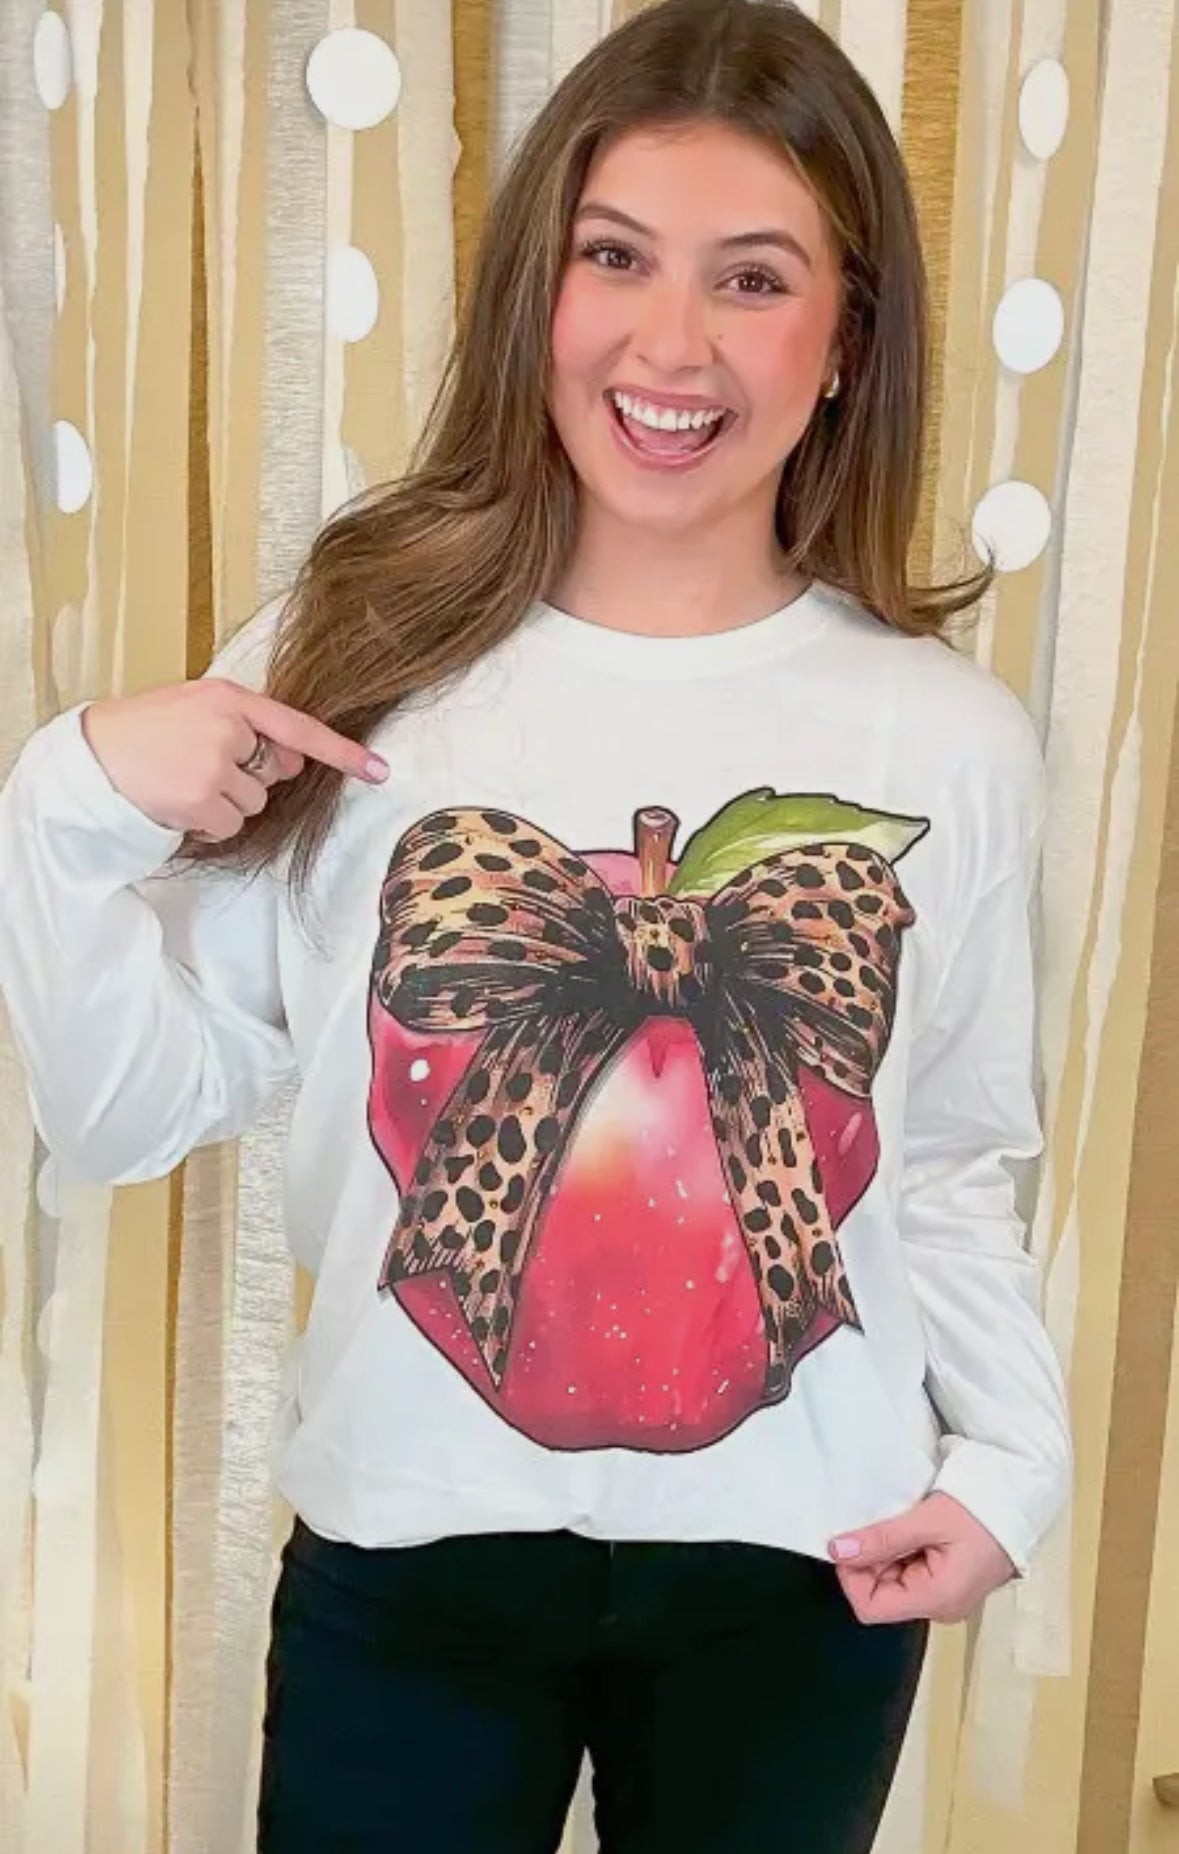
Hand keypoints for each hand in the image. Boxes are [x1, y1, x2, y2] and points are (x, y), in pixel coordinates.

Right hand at [82, 679, 387, 841]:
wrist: (91, 754)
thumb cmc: (144, 733)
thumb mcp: (196, 711)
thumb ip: (246, 729)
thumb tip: (295, 763)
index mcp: (229, 698)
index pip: (298, 727)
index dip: (341, 752)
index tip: (379, 771)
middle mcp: (228, 727)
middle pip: (273, 774)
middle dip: (246, 779)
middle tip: (196, 766)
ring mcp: (215, 764)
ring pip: (252, 804)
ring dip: (223, 803)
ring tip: (181, 783)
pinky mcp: (201, 797)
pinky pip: (229, 826)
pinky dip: (207, 823)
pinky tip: (177, 803)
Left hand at [828, 1492, 1014, 1625]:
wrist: (1024, 1500)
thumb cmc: (982, 1510)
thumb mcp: (927, 1520)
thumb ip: (881, 1538)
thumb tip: (837, 1550)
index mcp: (936, 1600)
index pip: (869, 1607)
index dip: (852, 1574)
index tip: (852, 1540)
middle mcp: (940, 1607)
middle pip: (880, 1595)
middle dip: (871, 1559)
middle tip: (885, 1522)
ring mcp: (946, 1596)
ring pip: (894, 1582)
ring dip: (888, 1551)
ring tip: (905, 1522)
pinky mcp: (950, 1582)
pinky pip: (912, 1573)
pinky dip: (904, 1550)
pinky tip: (916, 1527)